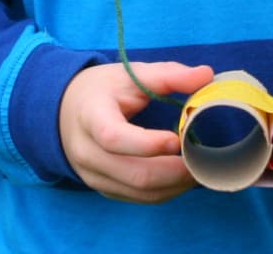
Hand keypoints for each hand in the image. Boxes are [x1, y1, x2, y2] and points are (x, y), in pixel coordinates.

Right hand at [59, 61, 213, 203]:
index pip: (114, 137)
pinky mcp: (104, 189)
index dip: (147, 144)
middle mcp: (87, 152)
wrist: (65, 111)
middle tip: (203, 158)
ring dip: (174, 185)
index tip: (177, 139)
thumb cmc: (103, 89)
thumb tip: (207, 75)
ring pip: (139, 192)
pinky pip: (137, 198)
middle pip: (133, 174)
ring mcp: (93, 176)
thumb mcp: (130, 74)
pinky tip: (182, 176)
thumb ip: (168, 75)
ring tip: (199, 168)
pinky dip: (165, 191)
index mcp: (90, 116)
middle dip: (173, 171)